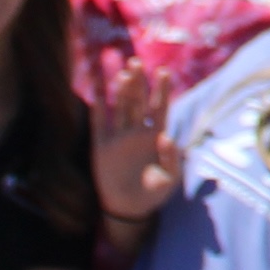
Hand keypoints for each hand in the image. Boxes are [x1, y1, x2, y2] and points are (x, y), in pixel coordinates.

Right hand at [86, 56, 181, 221]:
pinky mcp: (102, 145)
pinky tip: (97, 86)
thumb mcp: (170, 178)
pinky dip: (98, 103)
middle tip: (136, 61)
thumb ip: (172, 158)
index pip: (160, 107)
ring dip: (122, 89)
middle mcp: (138, 132)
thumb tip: (168, 136)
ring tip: (123, 70)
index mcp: (156, 136)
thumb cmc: (155, 193)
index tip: (163, 71)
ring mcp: (119, 136)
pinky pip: (99, 120)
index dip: (161, 90)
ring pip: (121, 106)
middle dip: (138, 82)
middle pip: (139, 101)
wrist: (131, 208)